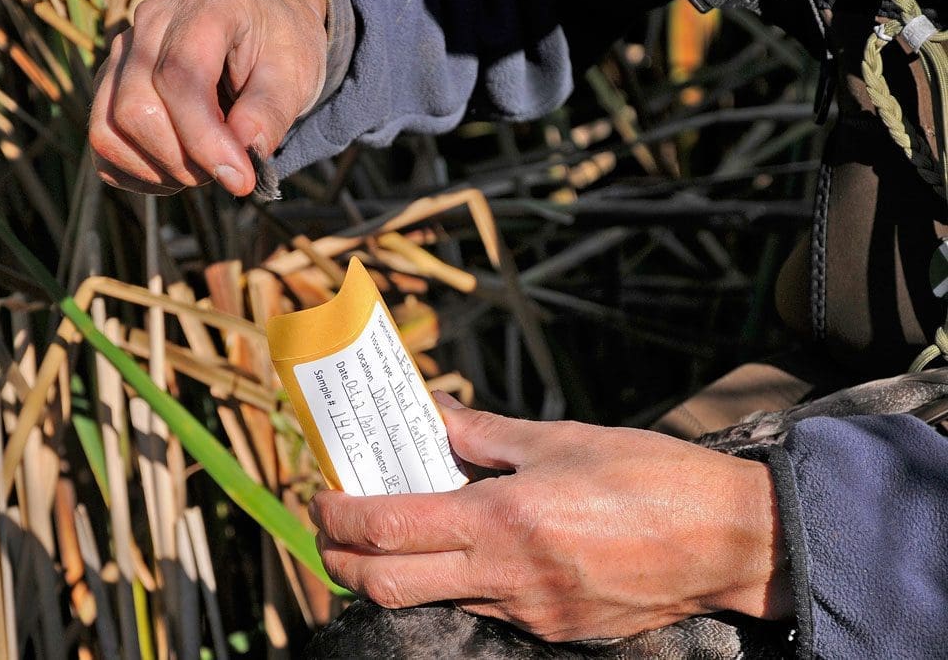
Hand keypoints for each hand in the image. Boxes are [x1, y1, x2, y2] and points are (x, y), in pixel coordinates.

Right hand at [89, 0, 326, 195]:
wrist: (262, 26)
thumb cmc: (280, 48)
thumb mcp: (295, 75)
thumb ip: (271, 111)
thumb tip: (245, 150)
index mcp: (204, 9)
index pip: (180, 79)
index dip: (206, 141)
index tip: (241, 179)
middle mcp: (151, 25)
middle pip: (136, 110)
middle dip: (184, 161)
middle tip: (227, 169)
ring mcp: (124, 54)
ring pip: (108, 129)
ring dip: (157, 170)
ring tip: (202, 168)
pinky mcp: (112, 83)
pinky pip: (103, 141)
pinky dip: (135, 171)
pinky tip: (175, 169)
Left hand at [310, 393, 792, 641]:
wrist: (727, 539)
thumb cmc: (649, 476)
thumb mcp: (561, 440)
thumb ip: (485, 434)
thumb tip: (435, 416)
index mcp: (501, 519)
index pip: (386, 529)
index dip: (338, 517)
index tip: (322, 498)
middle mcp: (504, 577)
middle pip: (386, 586)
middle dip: (343, 562)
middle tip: (334, 530)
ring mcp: (528, 613)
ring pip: (435, 601)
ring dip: (401, 572)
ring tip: (402, 533)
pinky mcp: (554, 631)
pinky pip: (487, 610)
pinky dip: (460, 582)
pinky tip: (475, 551)